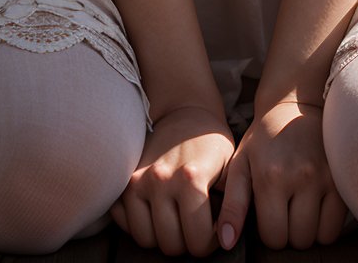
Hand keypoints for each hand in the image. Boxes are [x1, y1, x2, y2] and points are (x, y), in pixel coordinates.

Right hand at [109, 103, 235, 256]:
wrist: (184, 112)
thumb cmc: (211, 144)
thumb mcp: (232, 168)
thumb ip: (233, 204)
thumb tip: (228, 238)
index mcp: (190, 179)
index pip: (197, 242)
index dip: (209, 241)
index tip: (213, 227)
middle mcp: (160, 180)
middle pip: (170, 245)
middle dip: (186, 242)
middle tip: (195, 224)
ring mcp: (137, 180)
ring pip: (144, 238)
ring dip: (161, 236)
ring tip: (177, 219)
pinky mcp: (124, 181)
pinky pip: (124, 222)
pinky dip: (140, 223)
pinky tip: (157, 212)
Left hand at [218, 96, 349, 249]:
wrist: (294, 107)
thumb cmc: (263, 141)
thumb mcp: (240, 166)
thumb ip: (232, 205)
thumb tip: (226, 241)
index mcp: (271, 177)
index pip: (273, 237)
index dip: (269, 231)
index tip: (268, 214)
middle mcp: (301, 177)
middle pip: (297, 240)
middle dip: (289, 232)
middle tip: (284, 209)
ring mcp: (326, 178)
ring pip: (319, 237)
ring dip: (308, 231)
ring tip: (299, 208)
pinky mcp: (342, 179)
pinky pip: (337, 227)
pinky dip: (326, 225)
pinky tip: (316, 207)